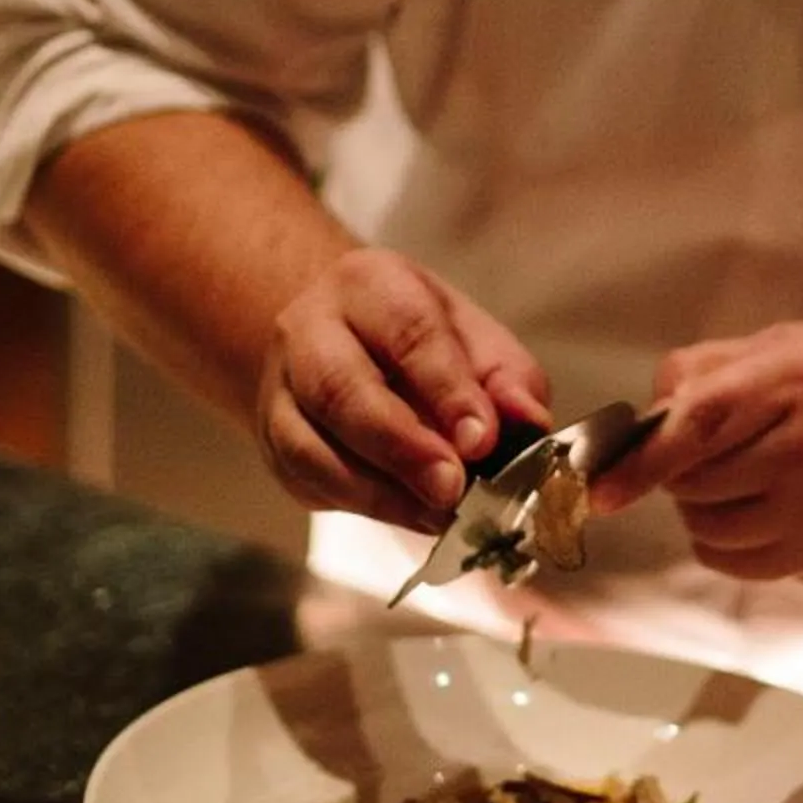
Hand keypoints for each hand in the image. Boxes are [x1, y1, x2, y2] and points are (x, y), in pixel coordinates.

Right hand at [255, 250, 548, 533]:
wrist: (338, 337)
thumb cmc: (417, 337)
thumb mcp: (473, 336)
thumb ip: (507, 377)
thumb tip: (527, 422)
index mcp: (368, 285)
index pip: (406, 333)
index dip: (445, 390)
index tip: (481, 441)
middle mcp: (309, 329)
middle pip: (341, 389)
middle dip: (403, 447)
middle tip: (453, 489)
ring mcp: (281, 389)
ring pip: (311, 446)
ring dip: (380, 492)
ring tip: (439, 515)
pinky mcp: (274, 442)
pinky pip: (309, 481)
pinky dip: (365, 507)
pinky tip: (414, 516)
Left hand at [596, 321, 802, 580]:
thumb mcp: (772, 346)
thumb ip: (700, 369)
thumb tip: (643, 418)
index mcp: (795, 379)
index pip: (702, 423)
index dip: (644, 459)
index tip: (601, 489)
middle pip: (695, 479)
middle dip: (677, 467)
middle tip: (709, 446)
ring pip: (705, 524)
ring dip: (697, 503)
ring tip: (734, 473)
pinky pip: (728, 559)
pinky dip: (717, 537)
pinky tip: (747, 507)